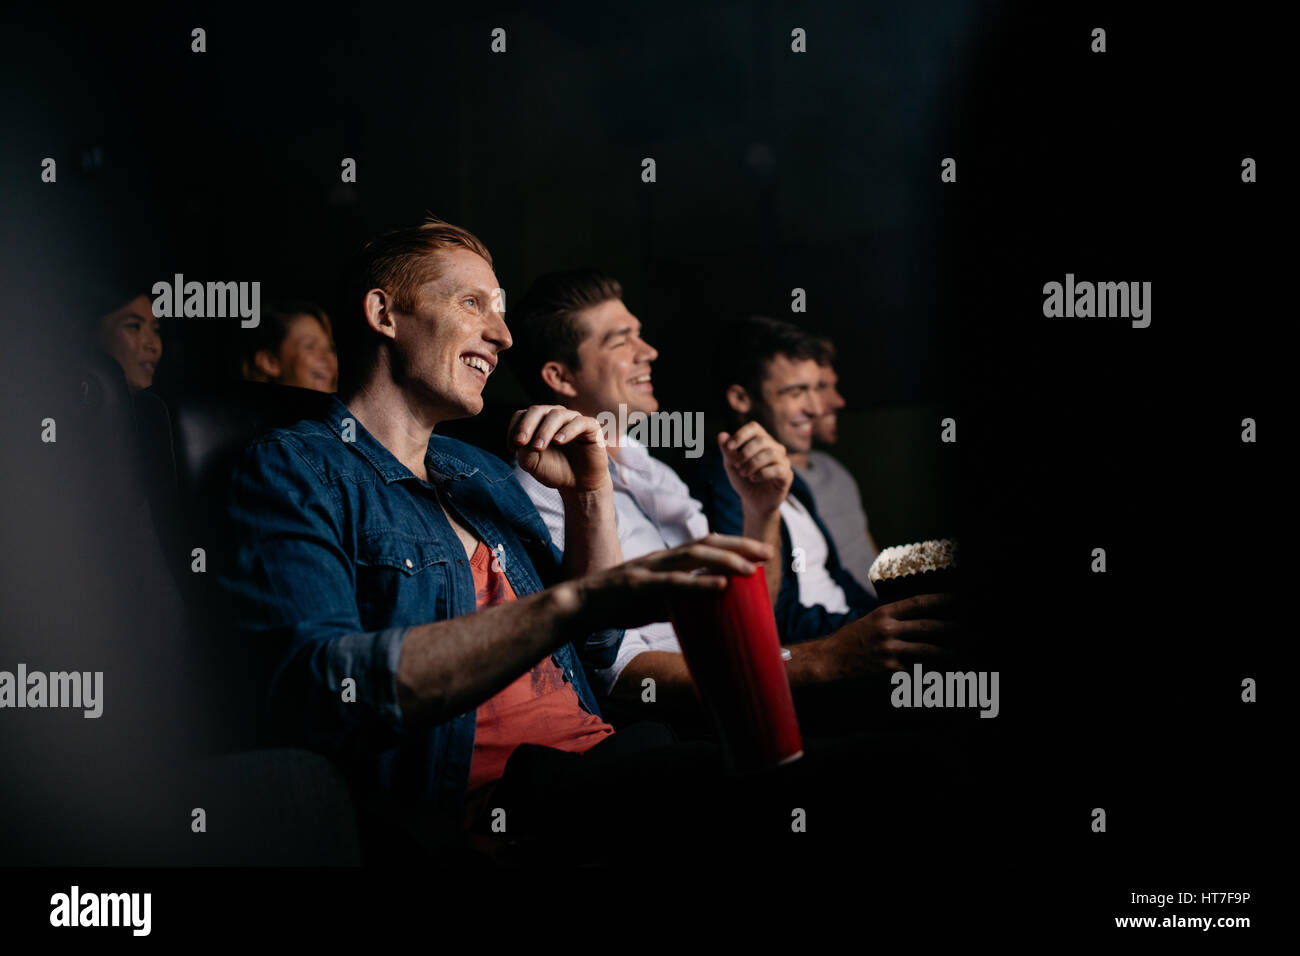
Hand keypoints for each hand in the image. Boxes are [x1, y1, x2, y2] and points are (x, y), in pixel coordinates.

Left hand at [510, 405, 609, 493]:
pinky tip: (559, 441)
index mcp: (539, 422)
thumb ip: (524, 449)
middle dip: (527, 426)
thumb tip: (523, 439)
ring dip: (545, 430)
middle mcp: (555, 416)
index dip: (515, 428)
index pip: (523, 415)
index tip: (512, 448)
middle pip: (537, 411)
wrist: (578, 485)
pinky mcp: (591, 426)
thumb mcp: (532, 463)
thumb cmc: (554, 470)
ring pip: (556, 414)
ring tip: (538, 447)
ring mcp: (573, 419)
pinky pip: (579, 422)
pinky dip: (567, 431)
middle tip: (521, 443)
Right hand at [565, 533, 774, 631]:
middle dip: (739, 548)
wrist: (580, 605)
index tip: (760, 552)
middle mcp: (662, 558)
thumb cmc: (619, 603)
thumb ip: (680, 599)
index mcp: (667, 559)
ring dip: (725, 562)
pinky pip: (673, 583)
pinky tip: (720, 587)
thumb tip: (708, 608)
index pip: (706, 543)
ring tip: (750, 570)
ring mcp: (650, 569)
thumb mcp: (656, 600)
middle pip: (706, 544)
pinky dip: (699, 583)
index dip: (735, 545)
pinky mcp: (639, 585)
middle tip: (767, 554)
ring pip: (693, 558)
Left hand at [718, 423, 793, 516]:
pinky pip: (777, 469)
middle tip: (737, 466)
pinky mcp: (787, 475)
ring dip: (752, 464)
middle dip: (746, 453)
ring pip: (770, 454)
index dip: (741, 435)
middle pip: (762, 440)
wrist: (753, 502)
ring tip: (743, 473)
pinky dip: (761, 474)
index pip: (754, 428)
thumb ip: (727, 451)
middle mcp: (775, 447)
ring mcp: (782, 461)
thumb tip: (721, 435)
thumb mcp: (731, 465)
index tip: (729, 447)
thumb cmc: (743, 480)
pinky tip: (753, 479)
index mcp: (761, 440)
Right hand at [822, 593, 956, 678]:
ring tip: (961, 651)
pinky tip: (942, 670)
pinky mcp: (887, 668)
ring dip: (946, 651)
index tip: (959, 598)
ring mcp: (888, 649)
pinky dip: (929, 670)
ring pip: (926, 649)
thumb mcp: (872, 619)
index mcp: (884, 613)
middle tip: (968, 627)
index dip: (942, 600)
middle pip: (927, 626)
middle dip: (952, 627)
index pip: (919, 602)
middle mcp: (887, 629)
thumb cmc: (853, 637)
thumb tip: (923, 615)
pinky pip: (915, 668)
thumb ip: (895, 617)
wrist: (830, 658)